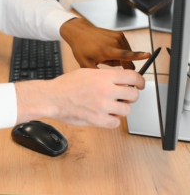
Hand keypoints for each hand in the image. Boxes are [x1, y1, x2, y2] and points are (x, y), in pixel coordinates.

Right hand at [14, 67, 144, 127]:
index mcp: (103, 77)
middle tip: (122, 97)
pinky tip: (103, 114)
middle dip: (129, 96)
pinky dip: (111, 119)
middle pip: (133, 95)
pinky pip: (116, 122)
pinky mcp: (99, 120)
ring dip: (120, 108)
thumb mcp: (87, 72)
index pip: (133, 77)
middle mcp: (106, 91)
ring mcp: (103, 106)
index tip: (139, 85)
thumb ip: (105, 76)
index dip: (139, 81)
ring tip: (108, 106)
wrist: (53, 98)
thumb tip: (120, 80)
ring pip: (126, 110)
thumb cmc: (67, 85)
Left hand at [60, 18, 149, 68]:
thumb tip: (109, 83)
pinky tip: (107, 50)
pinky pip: (124, 47)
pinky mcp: (119, 34)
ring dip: (120, 58)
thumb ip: (99, 74)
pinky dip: (119, 51)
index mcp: (107, 50)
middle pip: (127, 59)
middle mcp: (115, 42)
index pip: (126, 55)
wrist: (79, 32)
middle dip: (122, 65)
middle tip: (106, 63)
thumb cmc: (81, 47)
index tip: (148, 55)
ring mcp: (118, 37)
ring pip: (126, 53)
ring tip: (104, 56)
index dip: (138, 56)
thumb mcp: (86, 63)